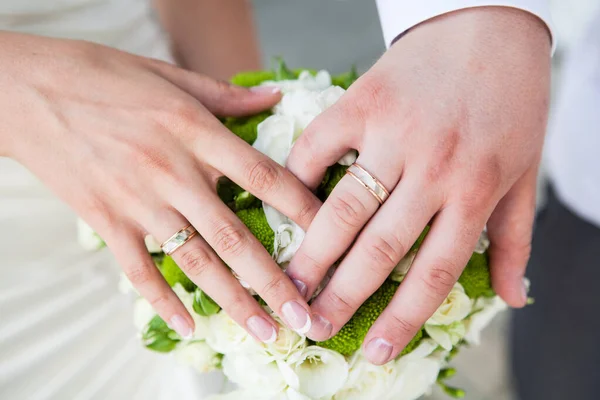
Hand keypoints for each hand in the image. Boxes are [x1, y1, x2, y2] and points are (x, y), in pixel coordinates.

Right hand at [2, 33, 318, 341]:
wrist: (24, 90)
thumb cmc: (99, 75)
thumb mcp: (169, 75)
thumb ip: (227, 94)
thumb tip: (275, 98)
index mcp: (194, 130)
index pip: (263, 175)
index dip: (302, 207)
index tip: (330, 237)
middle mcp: (172, 172)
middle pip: (234, 236)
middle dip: (273, 281)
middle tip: (303, 317)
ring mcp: (138, 201)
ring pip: (195, 261)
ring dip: (232, 302)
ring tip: (263, 332)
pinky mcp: (105, 221)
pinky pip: (139, 270)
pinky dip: (163, 300)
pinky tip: (188, 325)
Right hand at [285, 7, 550, 362]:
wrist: (489, 26)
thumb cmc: (510, 103)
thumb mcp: (523, 174)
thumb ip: (515, 240)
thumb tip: (513, 298)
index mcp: (475, 190)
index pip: (433, 271)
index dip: (401, 318)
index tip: (372, 350)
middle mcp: (432, 166)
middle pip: (380, 247)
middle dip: (342, 295)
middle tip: (312, 326)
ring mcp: (393, 131)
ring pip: (343, 206)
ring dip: (312, 252)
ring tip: (290, 284)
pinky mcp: (361, 100)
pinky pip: (316, 147)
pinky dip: (295, 179)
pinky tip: (282, 209)